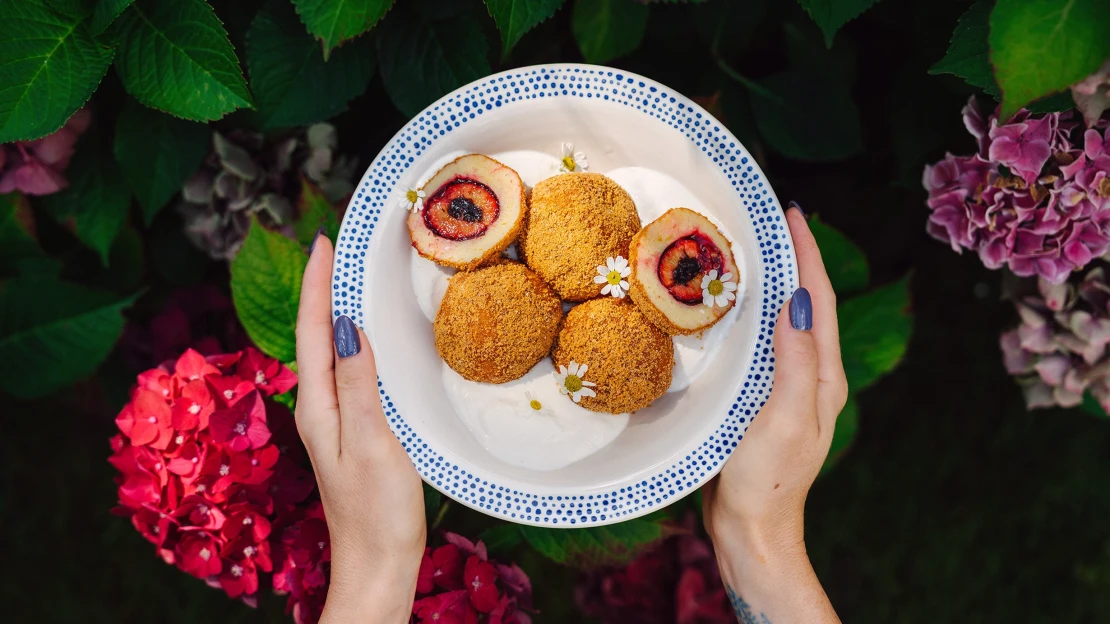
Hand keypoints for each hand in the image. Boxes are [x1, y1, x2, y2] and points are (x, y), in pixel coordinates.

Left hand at [295, 232, 425, 622]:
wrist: (378, 564)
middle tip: (334, 247)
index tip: (323, 242)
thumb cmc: (377, 512)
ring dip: (335, 311)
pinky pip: (348, 370)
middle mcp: (319, 407)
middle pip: (315, 335)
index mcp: (317, 406)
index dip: (316, 284)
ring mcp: (334, 420)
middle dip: (320, 288)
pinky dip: (354, 341)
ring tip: (346, 277)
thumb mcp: (371, 443)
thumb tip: (350, 328)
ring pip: (331, 351)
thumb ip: (359, 385)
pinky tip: (368, 338)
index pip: (312, 331)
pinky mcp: (353, 430)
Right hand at [702, 204, 845, 621]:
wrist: (753, 529)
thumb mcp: (783, 417)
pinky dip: (756, 315)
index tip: (791, 213)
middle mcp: (812, 377)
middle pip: (807, 304)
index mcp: (822, 376)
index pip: (817, 300)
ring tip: (754, 251)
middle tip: (770, 222)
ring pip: (786, 322)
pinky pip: (765, 344)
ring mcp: (788, 389)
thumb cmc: (768, 479)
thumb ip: (793, 361)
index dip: (806, 253)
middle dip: (794, 259)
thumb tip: (796, 300)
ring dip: (776, 283)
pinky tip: (735, 311)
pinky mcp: (764, 400)